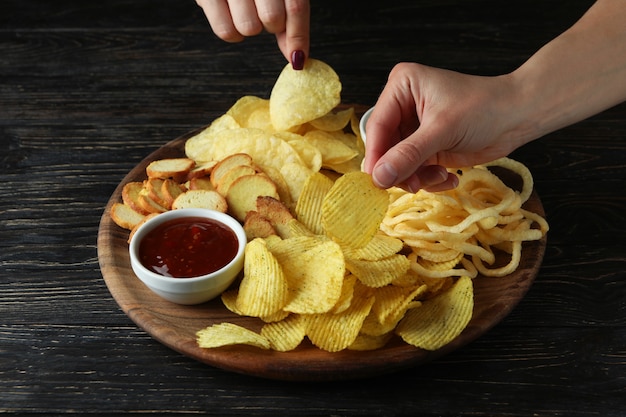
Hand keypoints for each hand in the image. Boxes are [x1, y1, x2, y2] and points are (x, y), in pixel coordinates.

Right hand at [196, 0, 309, 68]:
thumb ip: (290, 19)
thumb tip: (296, 56)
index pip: (296, 7)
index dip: (298, 36)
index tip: (298, 58)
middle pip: (272, 19)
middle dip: (272, 25)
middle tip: (263, 12)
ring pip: (249, 27)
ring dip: (251, 27)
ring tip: (246, 11)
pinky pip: (225, 31)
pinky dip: (233, 34)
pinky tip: (233, 20)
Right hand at [363, 63, 526, 191]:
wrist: (518, 116)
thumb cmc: (484, 108)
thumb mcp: (443, 130)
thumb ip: (409, 154)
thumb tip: (379, 177)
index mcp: (401, 87)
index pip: (378, 126)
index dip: (376, 155)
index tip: (377, 180)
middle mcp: (402, 106)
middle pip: (385, 148)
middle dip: (400, 169)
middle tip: (414, 185)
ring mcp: (413, 129)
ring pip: (399, 163)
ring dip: (417, 178)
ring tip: (440, 177)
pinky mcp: (426, 147)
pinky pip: (415, 171)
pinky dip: (429, 180)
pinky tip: (449, 177)